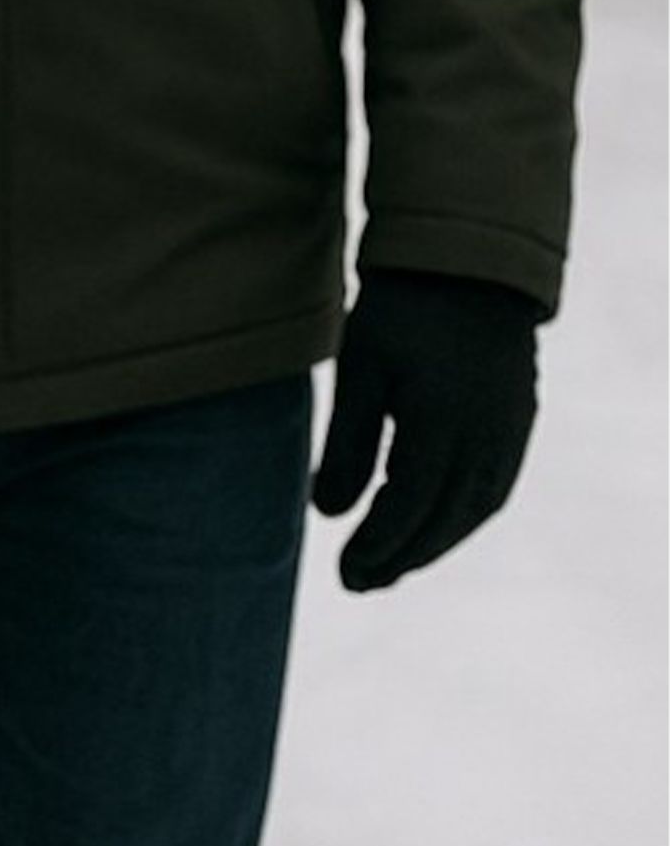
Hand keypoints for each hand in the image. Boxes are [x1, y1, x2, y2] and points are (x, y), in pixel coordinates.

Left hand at [311, 269, 541, 590]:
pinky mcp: (519, 419)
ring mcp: (511, 427)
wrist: (468, 261)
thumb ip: (346, 446)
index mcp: (443, 422)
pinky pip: (495, 486)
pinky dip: (461, 517)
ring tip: (389, 566)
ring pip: (475, 508)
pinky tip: (431, 527)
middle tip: (359, 584)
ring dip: (433, 544)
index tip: (345, 572)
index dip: (376, 546)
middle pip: (444, 519)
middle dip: (401, 557)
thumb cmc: (402, 313)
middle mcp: (488, 433)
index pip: (407, 507)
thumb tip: (328, 515)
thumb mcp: (360, 373)